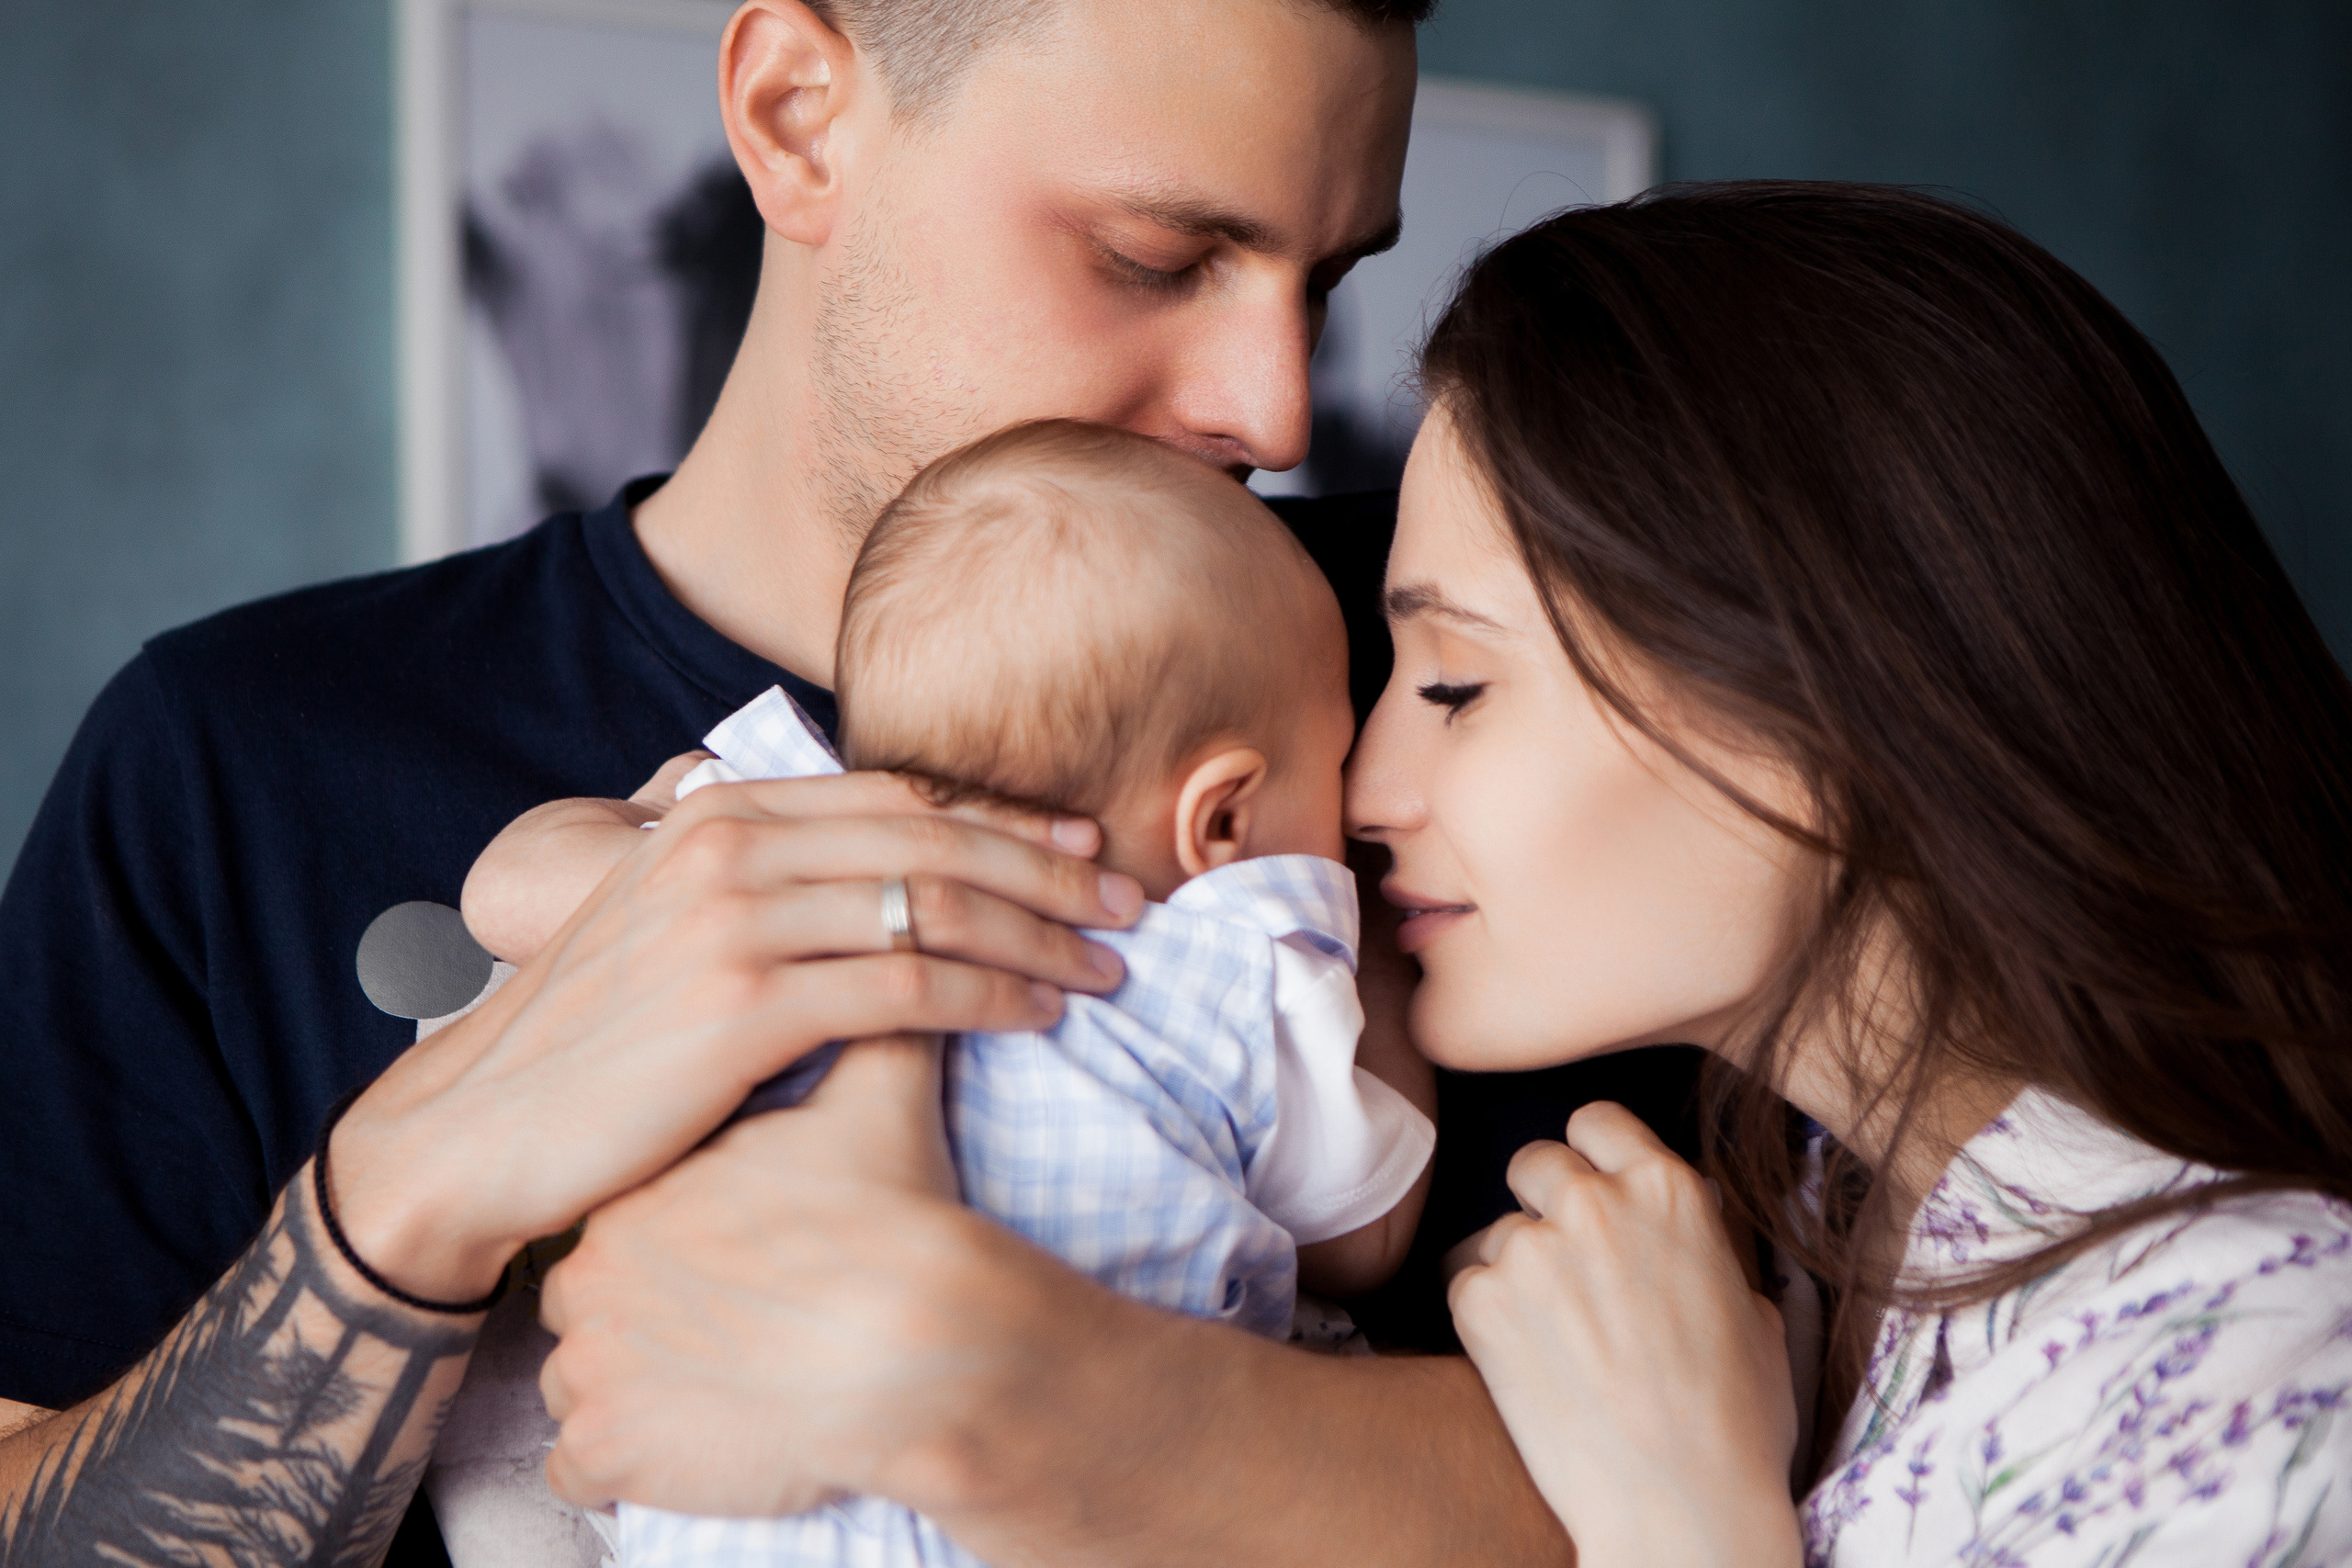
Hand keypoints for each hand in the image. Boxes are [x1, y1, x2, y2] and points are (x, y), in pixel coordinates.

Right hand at [327, 771, 1141, 1302]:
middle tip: (1129, 900)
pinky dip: (991, 996)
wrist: (480, 1124)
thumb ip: (750, 863)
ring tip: (1107, 967)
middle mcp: (728, 849)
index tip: (1081, 843)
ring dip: (1041, 937)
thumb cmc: (588, 1032)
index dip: (1002, 817)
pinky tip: (1041, 1013)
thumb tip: (849, 846)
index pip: (897, 797)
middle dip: (1048, 870)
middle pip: (934, 842)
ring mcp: (735, 923)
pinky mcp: (743, 1007)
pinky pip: (908, 988)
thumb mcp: (658, 911)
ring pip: (936, 910)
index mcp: (715, 813)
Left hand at [538, 1036, 1112, 1516]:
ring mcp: (588, 1365)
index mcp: (641, 1185)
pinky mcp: (606, 1450)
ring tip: (715, 1374)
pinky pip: (582, 1462)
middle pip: (594, 1285)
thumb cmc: (891, 1230)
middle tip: (726, 1313)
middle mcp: (590, 1271)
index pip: (625, 1193)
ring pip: (580, 1373)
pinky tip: (686, 1433)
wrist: (907, 1346)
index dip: (680, 1216)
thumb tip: (915, 965)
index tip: (725, 1237)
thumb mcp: (881, 1109)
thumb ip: (884, 1030)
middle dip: (650, 1301)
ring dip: (634, 1379)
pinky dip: (626, 1455)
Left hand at [1447, 1103, 1801, 1567]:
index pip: (1598, 1121)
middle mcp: (1595, 1203)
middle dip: (1543, 1206)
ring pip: (1497, 1232)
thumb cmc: (1734, 1424)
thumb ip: (1707, 1250)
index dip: (1590, 1154)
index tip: (1589, 1184)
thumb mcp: (1756, 1313)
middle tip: (1564, 1271)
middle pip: (1535, 1163)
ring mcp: (1532, 1248)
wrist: (1679, 1503)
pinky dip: (1485, 1319)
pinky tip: (1525, 1366)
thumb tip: (1690, 1232)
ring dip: (1515, 1271)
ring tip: (1553, 1340)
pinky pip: (1465, 1285)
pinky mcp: (1480, 1301)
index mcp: (1669, 1192)